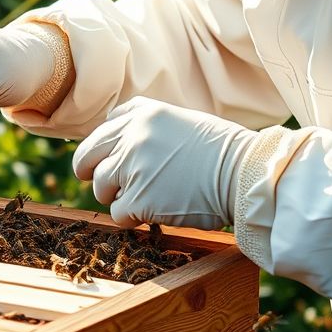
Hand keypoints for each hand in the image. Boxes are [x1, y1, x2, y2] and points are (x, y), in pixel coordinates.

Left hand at [72, 97, 258, 228]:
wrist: (244, 175)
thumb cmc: (222, 152)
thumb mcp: (182, 122)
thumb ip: (148, 127)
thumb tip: (120, 144)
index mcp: (143, 113)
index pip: (105, 127)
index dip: (106, 147)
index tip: (112, 158)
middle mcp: (132, 136)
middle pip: (87, 156)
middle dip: (89, 171)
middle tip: (104, 184)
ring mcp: (132, 167)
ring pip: (100, 186)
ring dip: (117, 196)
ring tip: (143, 199)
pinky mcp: (138, 198)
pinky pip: (118, 212)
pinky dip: (131, 218)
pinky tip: (152, 214)